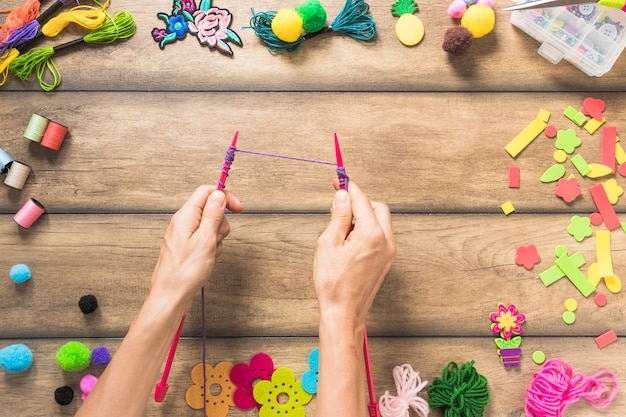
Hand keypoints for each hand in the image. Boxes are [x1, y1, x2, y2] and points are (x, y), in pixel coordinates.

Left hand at [150, 185, 243, 307]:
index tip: (239, 208)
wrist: (171, 296)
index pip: (206, 192)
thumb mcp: (205, 240)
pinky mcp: (187, 247)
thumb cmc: (185, 272)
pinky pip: (205, 240)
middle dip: (221, 223)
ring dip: (217, 238)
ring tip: (210, 252)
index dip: (224, 196)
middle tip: (216, 238)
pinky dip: (211, 248)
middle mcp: (183, 222)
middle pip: (210, 209)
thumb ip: (213, 214)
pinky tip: (207, 259)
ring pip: (210, 226)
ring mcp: (185, 235)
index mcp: (186, 216)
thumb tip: (219, 194)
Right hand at [313, 181, 395, 326]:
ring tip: (340, 229)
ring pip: (380, 220)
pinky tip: (349, 241)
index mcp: (372, 234)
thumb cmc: (333, 283)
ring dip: (363, 217)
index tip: (338, 181)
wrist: (343, 312)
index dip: (348, 188)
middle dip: (358, 203)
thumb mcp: (328, 243)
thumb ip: (338, 216)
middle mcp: (386, 240)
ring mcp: (389, 251)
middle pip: (376, 207)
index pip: (362, 200)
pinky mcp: (386, 260)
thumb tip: (342, 196)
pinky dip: (367, 230)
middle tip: (337, 207)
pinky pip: (380, 235)